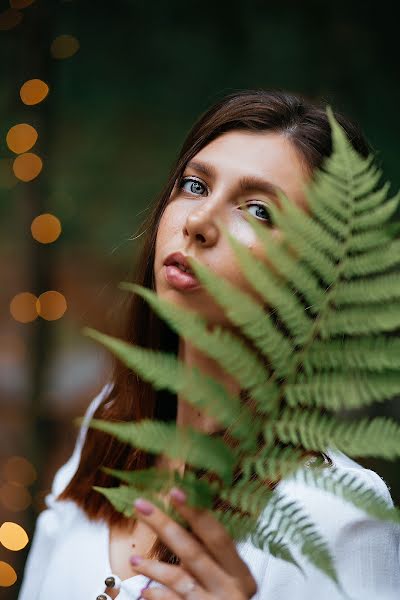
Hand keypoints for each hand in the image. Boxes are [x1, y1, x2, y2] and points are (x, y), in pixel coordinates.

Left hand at [130, 487, 257, 598]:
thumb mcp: (231, 578)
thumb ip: (214, 556)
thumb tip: (188, 515)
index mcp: (241, 573)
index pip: (217, 536)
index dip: (196, 512)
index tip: (175, 491)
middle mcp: (230, 589)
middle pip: (193, 551)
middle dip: (165, 525)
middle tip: (142, 506)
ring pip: (180, 579)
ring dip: (154, 566)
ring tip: (134, 558)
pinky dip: (158, 595)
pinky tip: (145, 589)